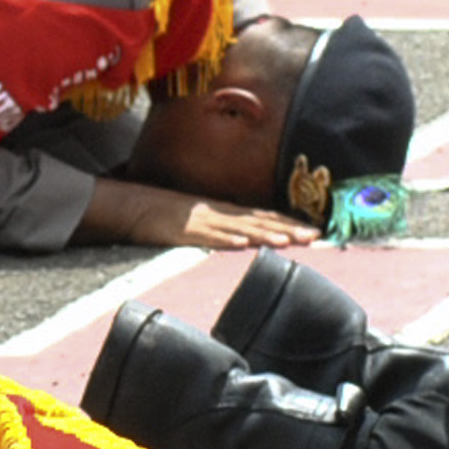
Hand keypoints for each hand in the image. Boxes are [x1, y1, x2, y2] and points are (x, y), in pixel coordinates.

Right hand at [78, 177, 314, 248]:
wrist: (132, 205)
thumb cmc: (164, 215)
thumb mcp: (199, 220)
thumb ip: (221, 228)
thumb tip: (246, 239)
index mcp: (224, 211)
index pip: (264, 216)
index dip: (289, 223)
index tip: (314, 231)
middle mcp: (220, 213)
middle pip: (260, 220)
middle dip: (289, 228)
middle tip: (316, 236)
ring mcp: (204, 220)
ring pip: (241, 227)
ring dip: (266, 234)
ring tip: (290, 241)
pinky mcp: (185, 230)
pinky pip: (210, 236)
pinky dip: (229, 239)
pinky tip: (244, 243)